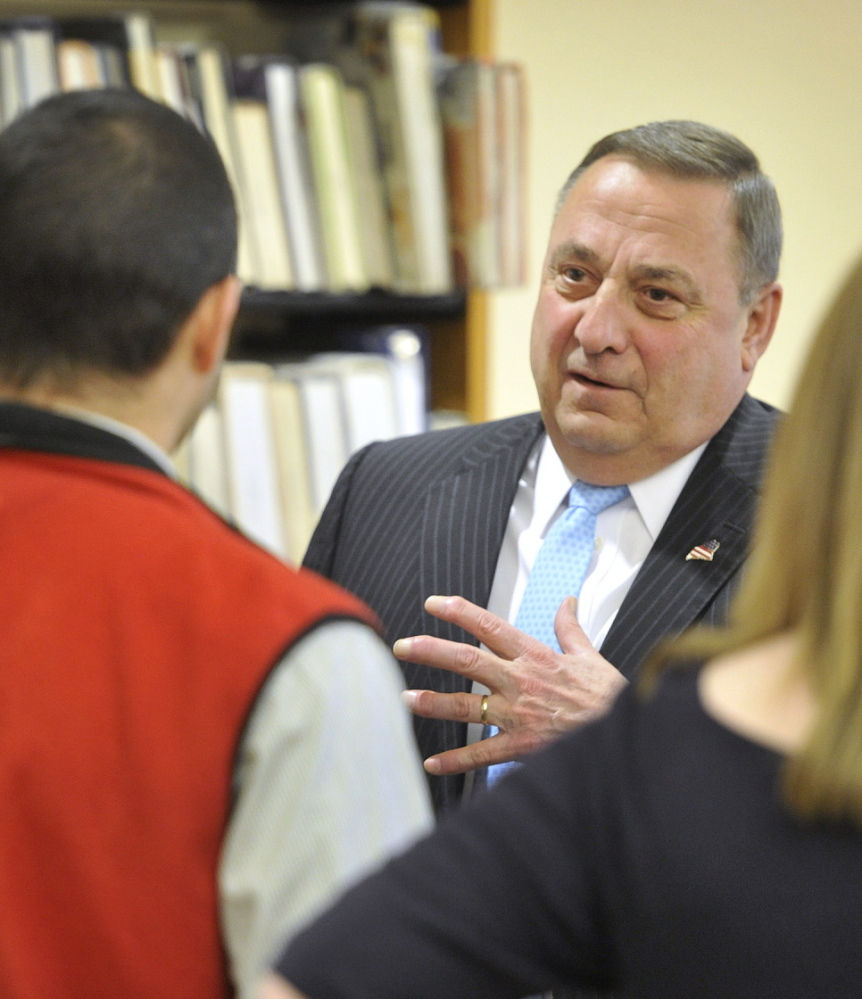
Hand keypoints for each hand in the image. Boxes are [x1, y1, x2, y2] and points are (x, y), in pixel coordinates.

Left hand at [394, 595, 627, 775]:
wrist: (623, 734)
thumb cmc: (608, 696)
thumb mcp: (589, 656)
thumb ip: (570, 628)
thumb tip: (568, 602)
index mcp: (536, 656)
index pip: (490, 627)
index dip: (460, 612)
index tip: (434, 604)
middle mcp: (520, 681)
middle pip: (468, 660)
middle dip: (432, 651)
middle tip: (402, 646)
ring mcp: (518, 714)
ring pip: (467, 706)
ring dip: (434, 702)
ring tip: (406, 698)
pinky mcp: (522, 746)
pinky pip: (482, 754)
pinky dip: (456, 761)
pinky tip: (433, 763)